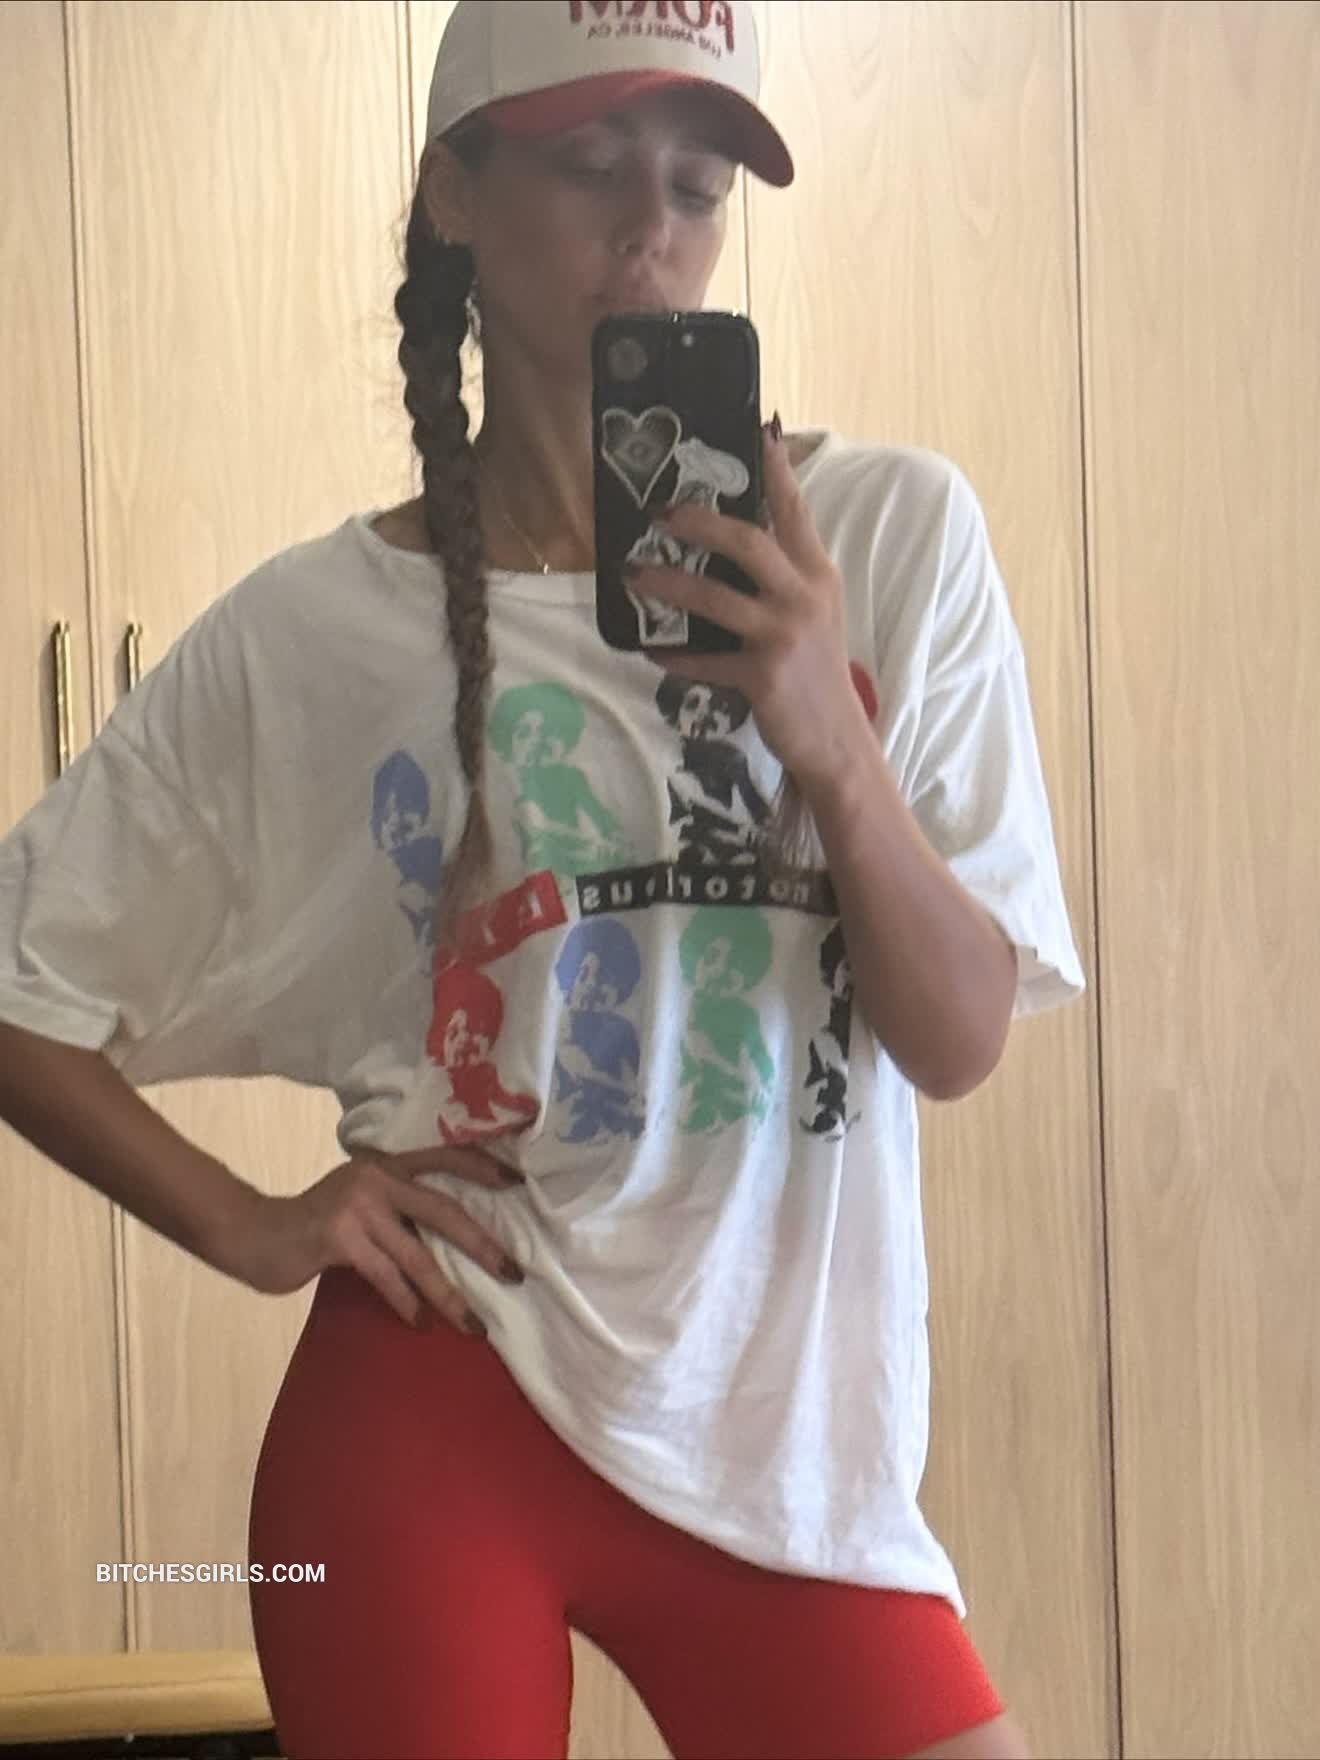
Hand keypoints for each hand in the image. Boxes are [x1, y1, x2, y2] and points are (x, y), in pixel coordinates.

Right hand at [216, 1145, 525, 1336]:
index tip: (519, 1184)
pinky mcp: (338, 1238)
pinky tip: (421, 1323)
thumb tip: (453, 1238)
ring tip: (473, 1324)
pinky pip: (385, 1275)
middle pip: (443, 1209)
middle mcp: (376, 1177)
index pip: (444, 1157)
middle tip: (514, 1272)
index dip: (482, 1169)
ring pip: (417, 1254)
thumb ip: (396, 1208)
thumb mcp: (359, 1203)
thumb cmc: (314, 1226)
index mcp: (386, 1164)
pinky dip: (406, 1302)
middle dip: (482, 1244)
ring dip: (448, 1294)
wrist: (253, 1234)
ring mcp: (356, 1206)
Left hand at [628, 424, 875, 789]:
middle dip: (700, 521)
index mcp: (818, 575)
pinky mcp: (762, 675)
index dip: (777, 471)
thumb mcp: (815, 613)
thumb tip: (735, 542)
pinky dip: (675, 656)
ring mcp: (783, 635)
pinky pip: (705, 660)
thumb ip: (786, 577)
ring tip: (635, 573)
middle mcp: (804, 597)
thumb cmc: (818, 672)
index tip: (761, 429)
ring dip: (669, 582)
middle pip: (747, 542)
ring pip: (716, 598)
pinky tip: (651, 651)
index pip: (796, 511)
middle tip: (660, 511)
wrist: (837, 740)